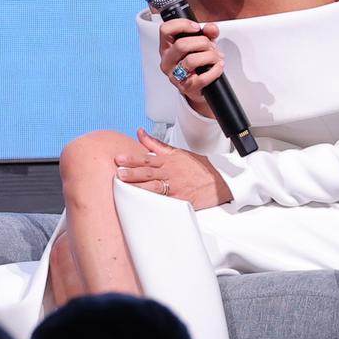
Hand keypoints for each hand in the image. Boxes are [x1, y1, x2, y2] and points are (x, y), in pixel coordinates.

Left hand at [115, 128, 233, 209]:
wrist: (220, 181)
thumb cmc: (198, 167)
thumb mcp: (178, 152)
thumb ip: (156, 144)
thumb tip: (140, 132)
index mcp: (169, 161)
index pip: (148, 159)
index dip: (133, 159)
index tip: (119, 159)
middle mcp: (171, 174)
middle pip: (149, 173)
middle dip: (133, 173)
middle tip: (119, 173)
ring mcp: (175, 188)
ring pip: (154, 187)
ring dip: (139, 187)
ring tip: (125, 187)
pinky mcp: (180, 200)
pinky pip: (164, 203)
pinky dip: (153, 204)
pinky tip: (142, 205)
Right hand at [158, 18, 223, 114]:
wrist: (200, 86)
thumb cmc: (198, 63)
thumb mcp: (202, 43)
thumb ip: (207, 32)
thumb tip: (211, 28)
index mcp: (167, 47)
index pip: (165, 30)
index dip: (182, 25)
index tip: (197, 28)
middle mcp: (168, 61)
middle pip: (181, 45)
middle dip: (202, 42)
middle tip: (210, 46)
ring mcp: (175, 76)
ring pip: (191, 60)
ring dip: (210, 56)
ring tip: (216, 57)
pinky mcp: (187, 88)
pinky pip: (202, 78)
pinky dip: (215, 70)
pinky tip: (218, 66)